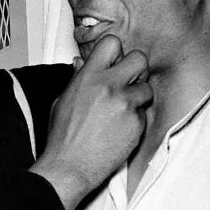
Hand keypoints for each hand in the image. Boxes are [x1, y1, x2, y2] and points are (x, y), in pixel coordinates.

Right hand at [31, 34, 151, 209]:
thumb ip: (77, 79)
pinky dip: (135, 120)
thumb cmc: (63, 138)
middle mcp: (108, 86)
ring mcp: (125, 104)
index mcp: (88, 77)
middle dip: (136, 70)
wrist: (69, 166)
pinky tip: (120, 129)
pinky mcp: (136, 123)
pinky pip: (144, 114)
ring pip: (147, 88)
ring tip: (122, 111)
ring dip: (138, 97)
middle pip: (140, 58)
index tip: (115, 64)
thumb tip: (79, 64)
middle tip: (128, 82)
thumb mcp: (62, 101)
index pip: (112, 43)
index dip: (117, 53)